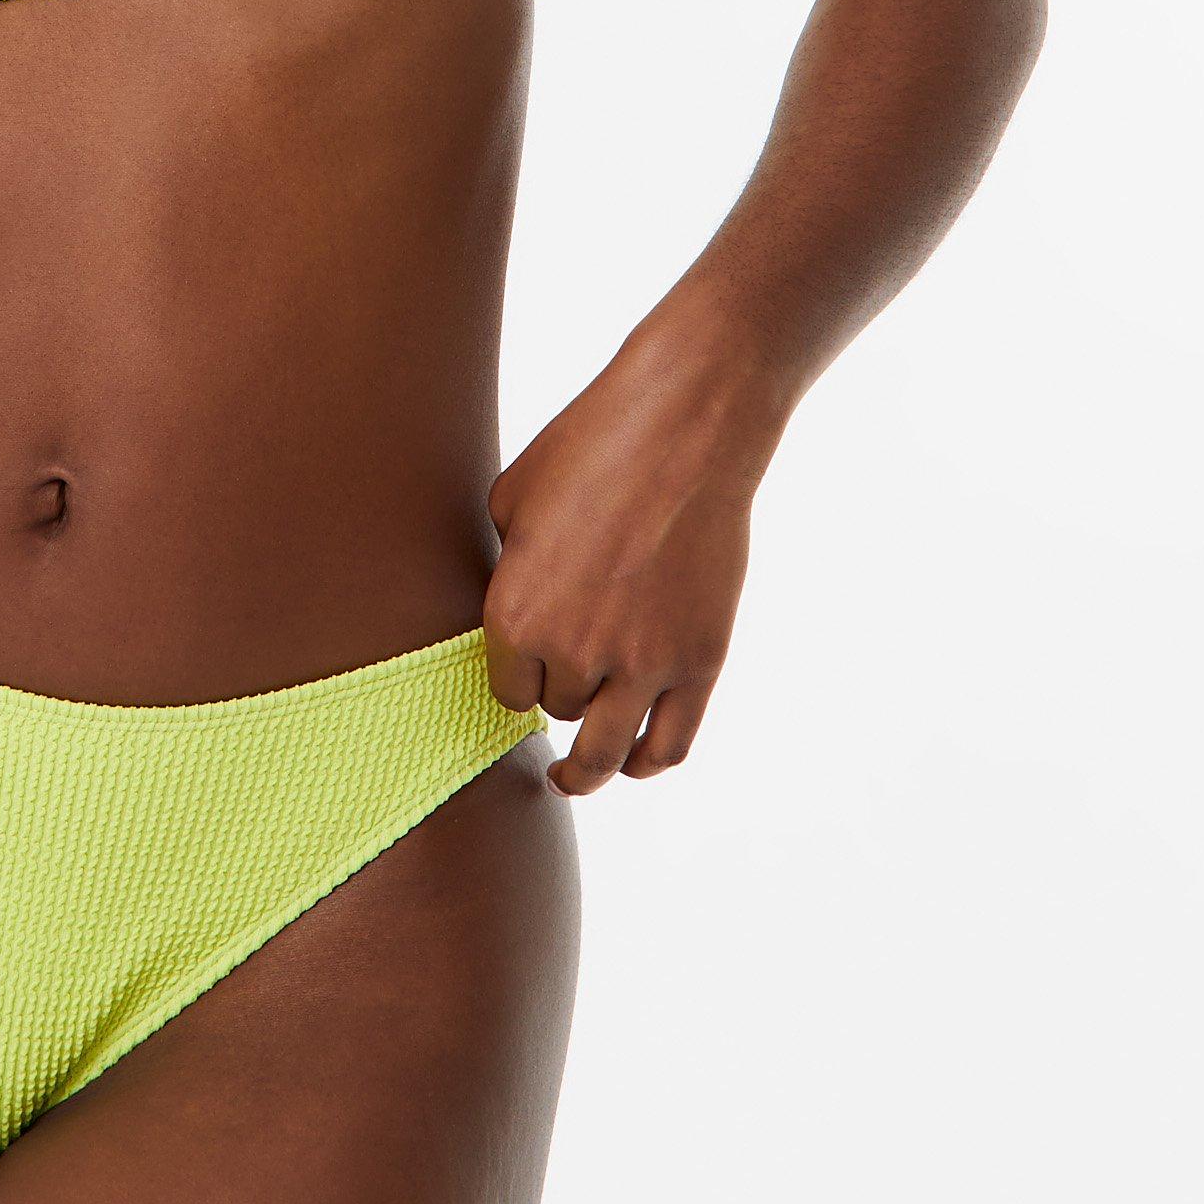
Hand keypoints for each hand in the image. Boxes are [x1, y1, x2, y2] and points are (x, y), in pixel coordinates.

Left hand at [481, 329, 781, 794]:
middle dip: (560, 690)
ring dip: (589, 770)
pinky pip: (670, 745)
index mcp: (515, 613)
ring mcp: (641, 663)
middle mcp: (573, 651)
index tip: (525, 673)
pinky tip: (634, 765)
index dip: (516, 678)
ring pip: (606, 751)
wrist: (684, 428)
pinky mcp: (699, 662)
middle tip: (565, 680)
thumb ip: (506, 563)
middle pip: (558, 707)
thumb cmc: (592, 446)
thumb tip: (512, 595)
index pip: (504, 687)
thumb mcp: (514, 497)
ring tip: (578, 776)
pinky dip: (648, 765)